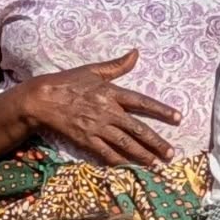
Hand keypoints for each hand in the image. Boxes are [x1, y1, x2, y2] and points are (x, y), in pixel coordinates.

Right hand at [21, 51, 180, 168]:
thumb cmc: (67, 82)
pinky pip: (106, 152)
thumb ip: (117, 65)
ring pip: (125, 144)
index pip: (142, 102)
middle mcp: (107, 111)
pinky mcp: (85, 139)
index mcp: (111, 93)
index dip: (162, 110)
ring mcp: (97, 127)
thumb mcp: (93, 70)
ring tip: (156, 163)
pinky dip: (118, 160)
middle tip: (171, 153)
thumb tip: (136, 53)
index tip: (178, 118)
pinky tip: (129, 166)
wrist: (41, 99)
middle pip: (138, 129)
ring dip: (142, 155)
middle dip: (156, 142)